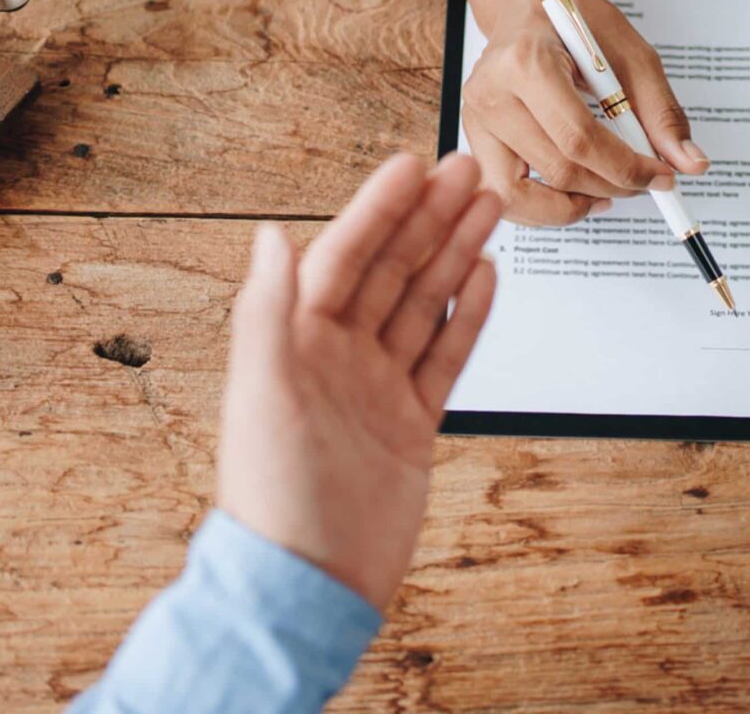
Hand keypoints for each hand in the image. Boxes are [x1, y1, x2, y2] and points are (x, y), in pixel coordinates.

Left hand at [214, 151, 502, 607]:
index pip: (344, 255)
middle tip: (468, 171)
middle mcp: (336, 358)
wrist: (311, 583)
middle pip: (391, 269)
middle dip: (429, 217)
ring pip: (423, 303)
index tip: (409, 167)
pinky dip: (465, 315)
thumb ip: (267, 310)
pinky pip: (444, 355)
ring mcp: (376, 388)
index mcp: (296, 342)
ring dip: (453, 253)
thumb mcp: (263, 391)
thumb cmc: (273, 496)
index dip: (378, 209)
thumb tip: (269, 235)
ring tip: (487, 208)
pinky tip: (483, 278)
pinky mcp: (410, 424)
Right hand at [440, 0, 705, 225]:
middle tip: (643, 182)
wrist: (526, 6)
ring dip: (572, 207)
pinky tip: (575, 194)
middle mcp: (491, 93)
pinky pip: (504, 195)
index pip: (579, 139)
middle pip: (557, 170)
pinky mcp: (473, 140)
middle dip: (611, 186)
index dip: (626, 168)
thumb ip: (661, 112)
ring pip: (520, 196)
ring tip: (606, 193)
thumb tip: (689, 163)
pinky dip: (543, 208)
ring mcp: (474, 120)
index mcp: (527, 62)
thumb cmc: (574, 25)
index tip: (660, 176)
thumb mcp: (629, 54)